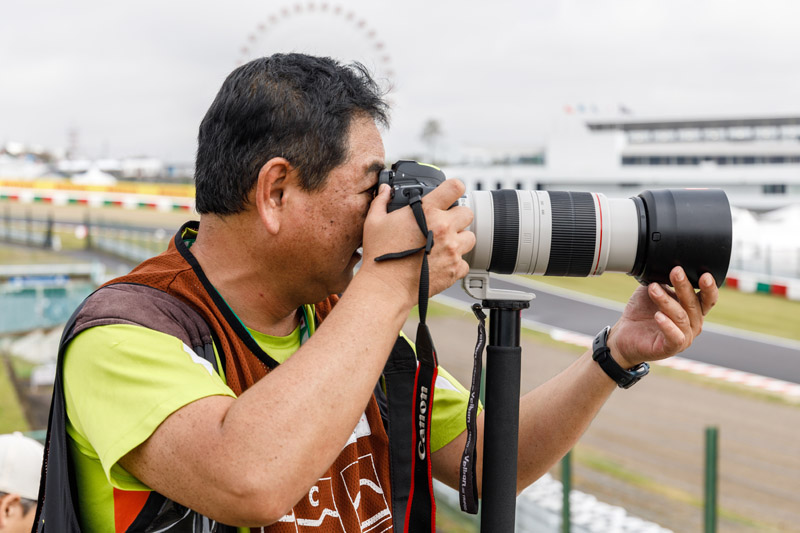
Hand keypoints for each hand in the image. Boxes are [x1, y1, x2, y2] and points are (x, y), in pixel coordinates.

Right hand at [360, 180, 474, 301]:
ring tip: (444, 246)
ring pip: (470, 238)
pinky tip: (440, 264)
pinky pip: (465, 263)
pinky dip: (456, 264)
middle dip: (458, 218)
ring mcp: (452, 249)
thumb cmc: (379, 255)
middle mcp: (444, 228)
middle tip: (444, 225)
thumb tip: (385, 189)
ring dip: (460, 240)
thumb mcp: (374, 222)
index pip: (455, 187)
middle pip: (467, 213)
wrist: (385, 287)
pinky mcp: (455, 269)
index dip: (455, 189)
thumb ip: (382, 201)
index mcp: (427, 211)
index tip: (451, 194)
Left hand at [607, 267, 717, 367]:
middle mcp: (693, 324)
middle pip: (693, 304)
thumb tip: (666, 262)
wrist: (624, 335)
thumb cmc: (642, 312)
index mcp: (693, 310)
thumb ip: (663, 279)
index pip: (708, 298)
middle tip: (675, 271)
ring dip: (667, 301)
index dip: (710, 287)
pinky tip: (658, 316)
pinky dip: (667, 325)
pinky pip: (674, 336)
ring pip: (680, 317)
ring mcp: (684, 337)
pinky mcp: (671, 348)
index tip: (705, 274)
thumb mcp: (654, 291)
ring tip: (653, 289)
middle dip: (684, 286)